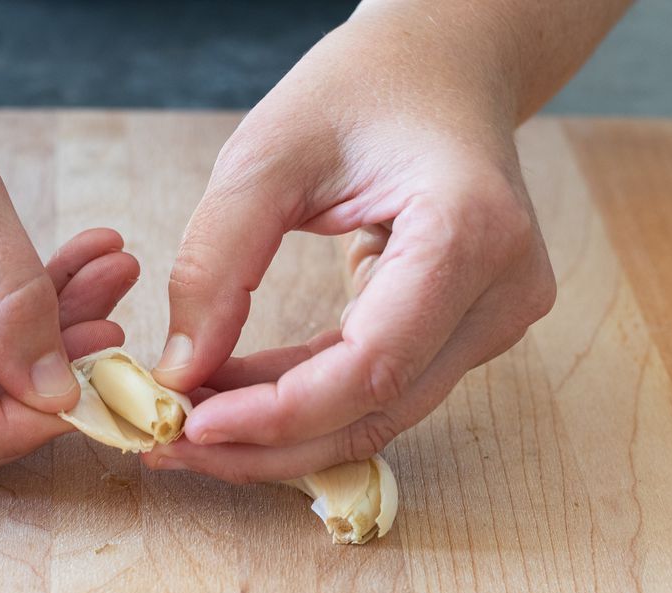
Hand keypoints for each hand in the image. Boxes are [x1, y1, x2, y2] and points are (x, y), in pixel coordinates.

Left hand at [145, 10, 556, 482]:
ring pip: (376, 416)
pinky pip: (376, 391)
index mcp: (470, 232)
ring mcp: (494, 320)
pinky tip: (231, 398)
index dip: (278, 414)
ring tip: (187, 424)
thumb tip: (180, 372)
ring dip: (278, 433)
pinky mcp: (468, 335)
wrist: (443, 68)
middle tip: (170, 445)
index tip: (190, 424)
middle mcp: (501, 292)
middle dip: (266, 443)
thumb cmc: (362, 89)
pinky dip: (301, 403)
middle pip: (377, 411)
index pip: (371, 365)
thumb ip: (217, 263)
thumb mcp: (267, 154)